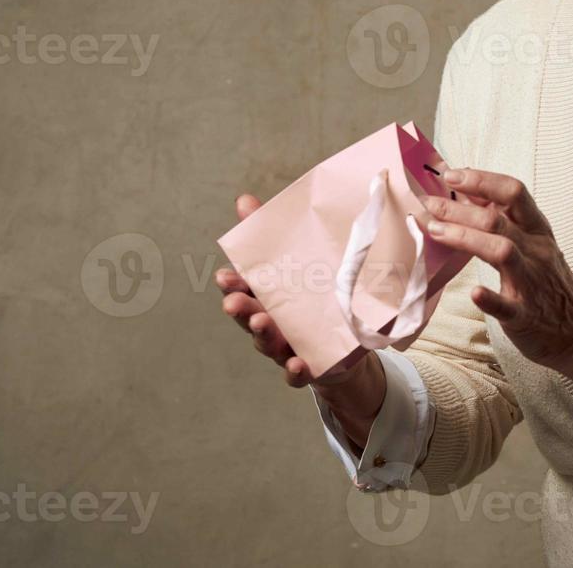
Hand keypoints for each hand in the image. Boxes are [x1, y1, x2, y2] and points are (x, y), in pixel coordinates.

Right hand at [216, 193, 386, 444]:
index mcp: (268, 295)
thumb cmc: (314, 297)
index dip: (232, 284)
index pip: (242, 288)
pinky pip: (296, 372)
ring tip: (262, 323)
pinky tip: (297, 363)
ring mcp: (286, 346)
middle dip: (240, 309)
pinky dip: (294, 370)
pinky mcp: (308, 366)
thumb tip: (243, 200)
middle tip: (234, 302)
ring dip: (262, 334)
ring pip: (267, 343)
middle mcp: (271, 321)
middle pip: (249, 316)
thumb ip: (274, 234)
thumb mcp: (301, 261)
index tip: (224, 276)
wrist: (348, 343)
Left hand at [416, 167, 572, 401]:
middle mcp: (536, 251)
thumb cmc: (550, 283)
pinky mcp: (525, 315)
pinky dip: (490, 299)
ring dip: (466, 238)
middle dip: (459, 208)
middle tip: (429, 203)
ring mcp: (531, 283)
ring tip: (435, 230)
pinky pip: (507, 306)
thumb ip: (507, 221)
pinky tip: (475, 292)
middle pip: (498, 219)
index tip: (451, 174)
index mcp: (538, 230)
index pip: (513, 192)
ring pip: (501, 252)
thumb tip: (469, 193)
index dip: (481, 180)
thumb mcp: (536, 243)